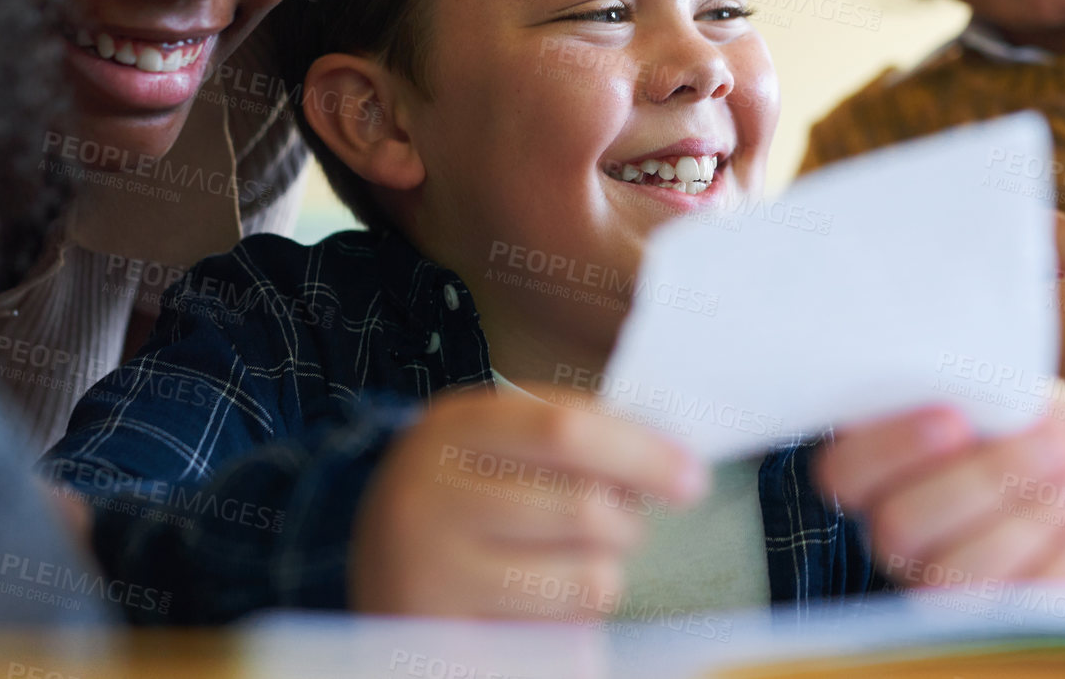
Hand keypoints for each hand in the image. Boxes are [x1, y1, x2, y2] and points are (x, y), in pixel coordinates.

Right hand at [349, 387, 707, 618]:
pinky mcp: (446, 636)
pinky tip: (544, 607)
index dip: (641, 453)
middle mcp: (430, 494)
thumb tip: (669, 454)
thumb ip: (571, 434)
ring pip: (586, 578)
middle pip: (585, 509)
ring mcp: (431, 571)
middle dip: (628, 523)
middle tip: (621, 526)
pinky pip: (561, 637)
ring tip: (569, 566)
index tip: (691, 476)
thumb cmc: (461, 497)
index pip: (566, 430)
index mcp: (452, 427)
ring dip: (604, 575)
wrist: (372, 567)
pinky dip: (575, 624)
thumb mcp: (495, 442)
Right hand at [817, 386, 1064, 606]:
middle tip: (1049, 446)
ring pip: (951, 576)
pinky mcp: (1001, 622)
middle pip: (899, 528)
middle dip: (980, 482)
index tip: (954, 420)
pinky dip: (1058, 563)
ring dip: (1023, 521)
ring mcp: (943, 586)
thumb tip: (971, 385)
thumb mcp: (1009, 393)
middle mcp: (898, 534)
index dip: (889, 450)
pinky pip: (1015, 610)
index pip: (844, 473)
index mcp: (882, 468)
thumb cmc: (1037, 429)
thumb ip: (973, 391)